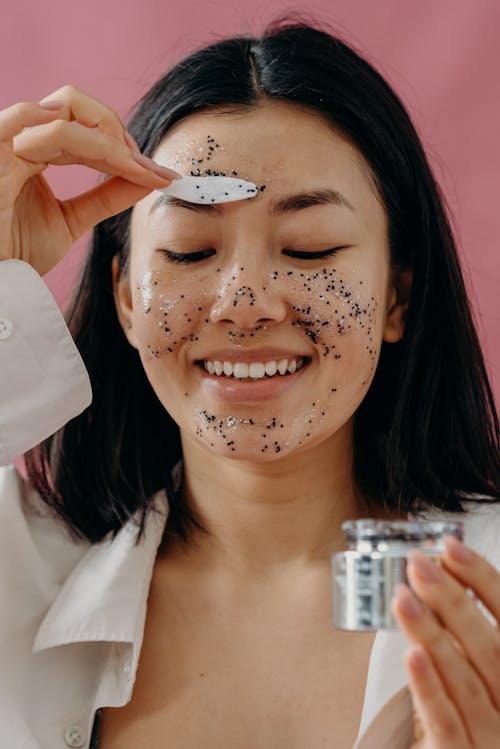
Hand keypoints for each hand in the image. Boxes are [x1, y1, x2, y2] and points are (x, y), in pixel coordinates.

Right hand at [0, 84, 179, 274]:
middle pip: (74, 106)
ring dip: (107, 138)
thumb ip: (106, 197)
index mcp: (34, 151)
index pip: (83, 127)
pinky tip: (107, 153)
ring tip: (133, 165)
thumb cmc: (18, 253)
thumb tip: (148, 178)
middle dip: (117, 134)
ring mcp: (6, 146)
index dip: (121, 144)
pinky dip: (69, 131)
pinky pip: (26, 126)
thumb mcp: (71, 221)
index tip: (157, 173)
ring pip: (62, 113)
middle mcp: (20, 140)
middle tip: (146, 168)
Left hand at [391, 536, 499, 747]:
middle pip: (488, 647)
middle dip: (452, 600)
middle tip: (418, 563)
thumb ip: (470, 631)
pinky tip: (411, 654)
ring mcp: (491, 735)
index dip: (483, 579)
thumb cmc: (478, 716)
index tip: (451, 546)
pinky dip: (429, 687)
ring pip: (463, 680)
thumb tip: (441, 575)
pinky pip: (445, 723)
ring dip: (432, 633)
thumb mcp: (483, 670)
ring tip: (403, 596)